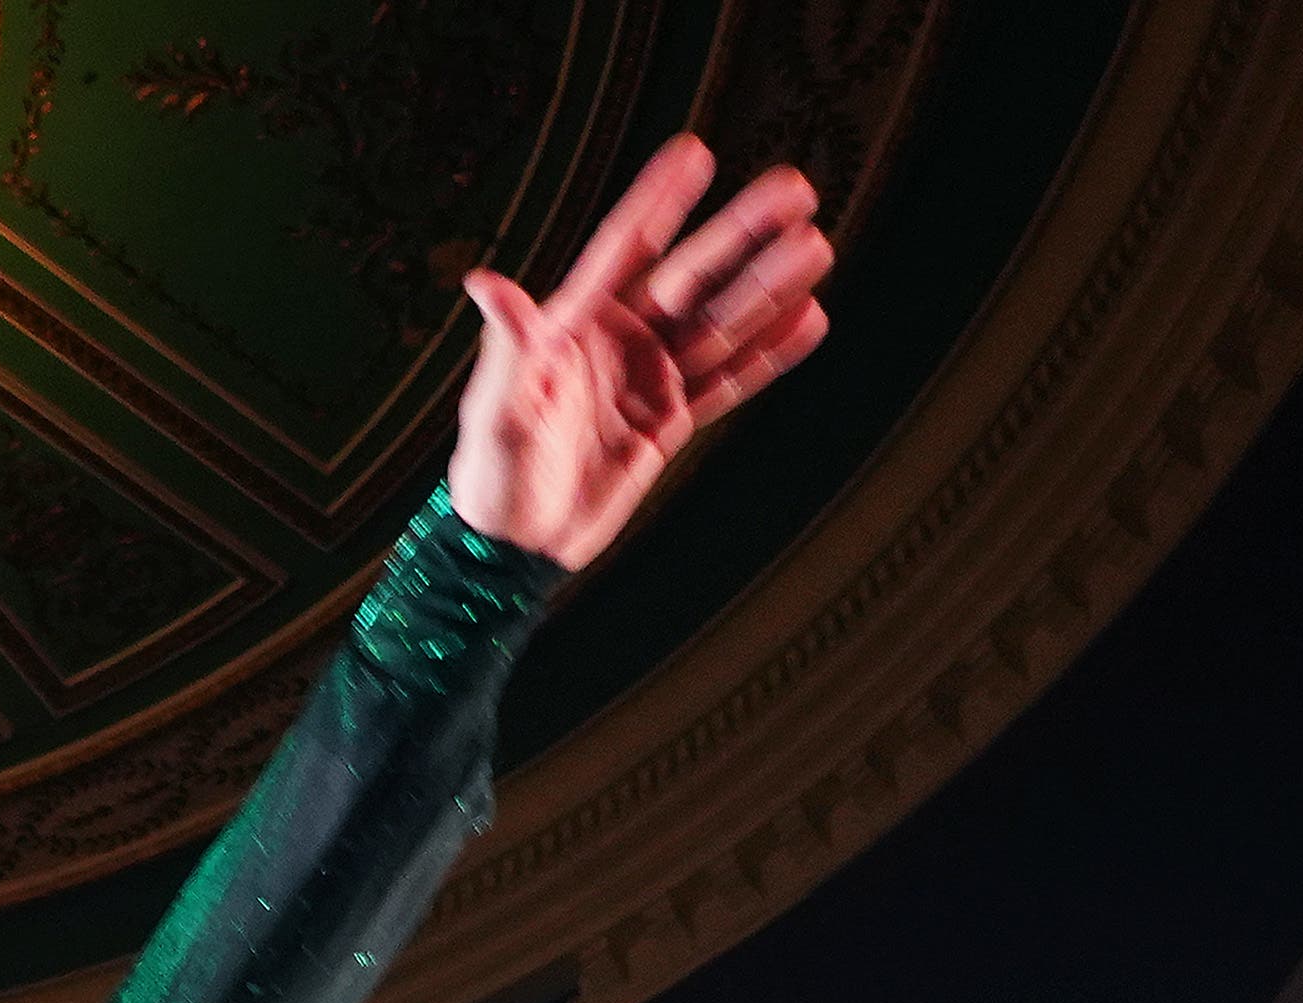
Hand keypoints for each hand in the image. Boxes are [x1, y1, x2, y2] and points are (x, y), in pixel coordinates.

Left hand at [448, 135, 833, 570]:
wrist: (512, 551)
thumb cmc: (490, 480)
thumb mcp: (496, 414)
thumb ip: (508, 350)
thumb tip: (486, 282)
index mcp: (571, 327)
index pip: (624, 250)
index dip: (659, 201)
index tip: (695, 152)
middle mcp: (616, 342)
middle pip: (691, 277)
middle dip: (743, 233)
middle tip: (795, 188)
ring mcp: (647, 380)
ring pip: (720, 324)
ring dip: (768, 287)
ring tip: (817, 246)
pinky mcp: (668, 422)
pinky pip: (727, 383)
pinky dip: (767, 356)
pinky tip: (807, 319)